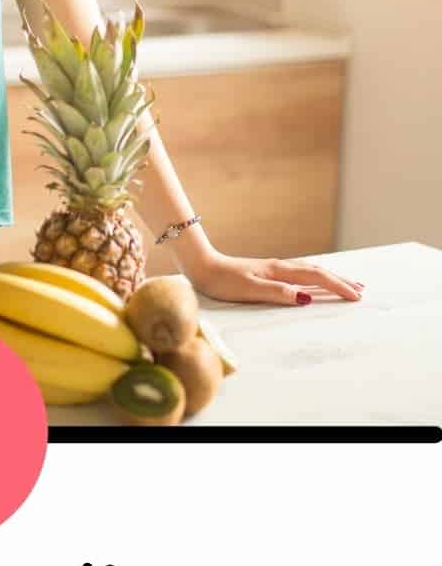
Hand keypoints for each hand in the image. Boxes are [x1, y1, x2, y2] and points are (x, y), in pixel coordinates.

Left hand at [182, 246, 364, 305]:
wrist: (202, 267)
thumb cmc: (222, 281)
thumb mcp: (249, 289)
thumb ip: (278, 293)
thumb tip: (306, 298)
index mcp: (280, 271)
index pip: (317, 278)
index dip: (338, 287)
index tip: (356, 297)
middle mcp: (281, 267)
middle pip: (319, 271)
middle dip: (341, 281)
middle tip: (361, 291)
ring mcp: (275, 268)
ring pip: (311, 270)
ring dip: (331, 277)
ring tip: (347, 283)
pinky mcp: (268, 272)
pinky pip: (300, 272)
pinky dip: (315, 276)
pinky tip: (314, 279)